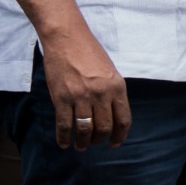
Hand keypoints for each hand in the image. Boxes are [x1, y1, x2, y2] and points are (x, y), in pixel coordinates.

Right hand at [40, 28, 129, 148]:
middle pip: (105, 127)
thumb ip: (112, 92)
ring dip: (84, 142)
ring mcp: (81, 97)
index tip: (115, 143)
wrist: (67, 38)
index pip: (123, 120)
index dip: (120, 136)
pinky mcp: (62, 97)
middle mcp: (102, 94)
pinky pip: (65, 124)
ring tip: (81, 146)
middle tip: (95, 143)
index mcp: (117, 88)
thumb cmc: (89, 52)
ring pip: (86, 129)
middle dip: (100, 139)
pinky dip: (64, 137)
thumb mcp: (110, 72)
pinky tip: (64, 143)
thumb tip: (112, 114)